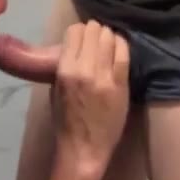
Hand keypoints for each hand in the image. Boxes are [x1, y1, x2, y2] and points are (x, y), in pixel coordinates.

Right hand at [51, 21, 129, 177]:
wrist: (84, 149)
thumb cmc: (66, 121)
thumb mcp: (56, 89)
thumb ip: (64, 65)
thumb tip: (75, 45)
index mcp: (64, 70)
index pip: (74, 31)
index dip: (79, 31)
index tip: (82, 38)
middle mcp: (84, 69)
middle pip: (93, 30)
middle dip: (95, 31)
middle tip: (97, 39)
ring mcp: (104, 77)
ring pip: (109, 37)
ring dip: (108, 36)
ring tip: (108, 43)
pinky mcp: (120, 85)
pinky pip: (123, 53)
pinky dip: (121, 45)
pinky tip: (119, 47)